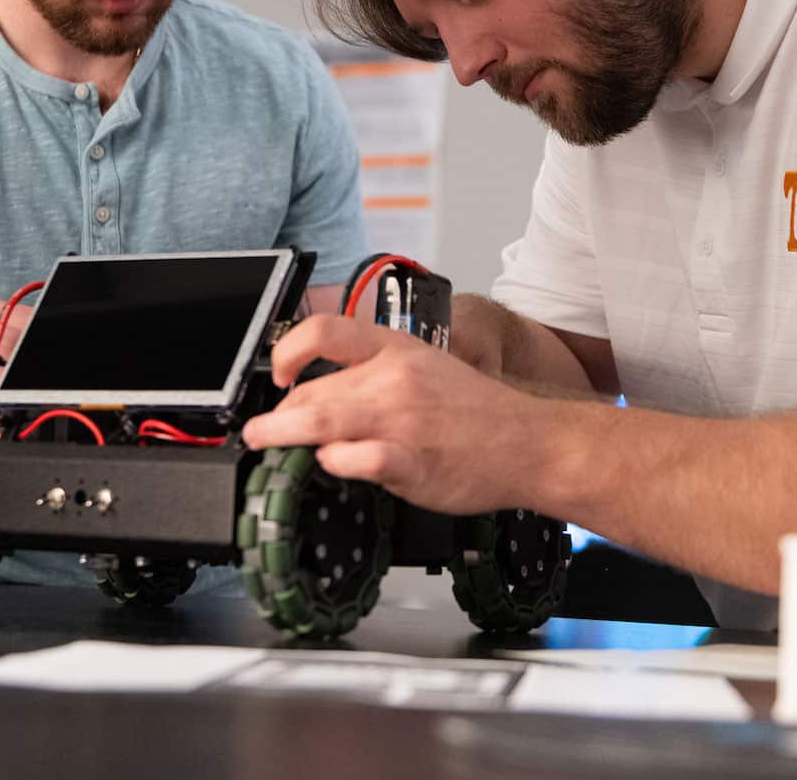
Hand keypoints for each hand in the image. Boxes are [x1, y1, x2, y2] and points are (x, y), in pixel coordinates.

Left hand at [242, 314, 552, 515]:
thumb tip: (322, 397)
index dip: (288, 350)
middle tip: (269, 431)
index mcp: (396, 348)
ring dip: (282, 435)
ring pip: (319, 420)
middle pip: (312, 390)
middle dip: (280, 415)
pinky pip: (354, 459)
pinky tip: (330, 465)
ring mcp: (402, 419)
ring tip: (266, 444)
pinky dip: (334, 462)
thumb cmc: (478, 413)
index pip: (324, 330)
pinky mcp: (411, 459)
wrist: (529, 443)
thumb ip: (375, 377)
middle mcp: (394, 378)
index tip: (281, 374)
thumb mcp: (425, 370)